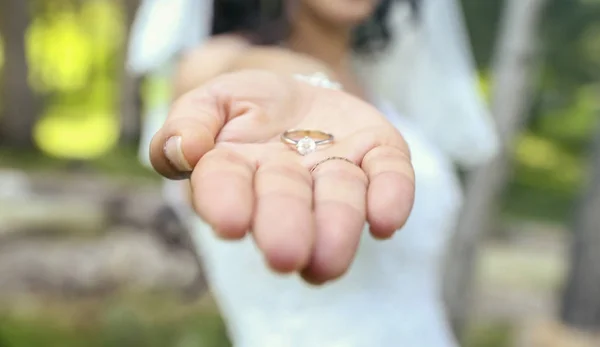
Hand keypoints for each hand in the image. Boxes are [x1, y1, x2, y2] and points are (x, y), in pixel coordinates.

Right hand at [150, 70, 414, 283]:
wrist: (297, 96)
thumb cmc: (246, 106)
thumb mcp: (210, 100)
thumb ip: (189, 121)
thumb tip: (187, 149)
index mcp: (236, 173)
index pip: (225, 188)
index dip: (226, 204)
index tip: (231, 224)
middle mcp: (288, 185)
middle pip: (288, 205)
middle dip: (287, 227)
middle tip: (286, 254)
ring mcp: (337, 172)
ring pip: (341, 202)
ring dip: (337, 226)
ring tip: (329, 260)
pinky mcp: (379, 156)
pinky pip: (391, 176)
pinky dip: (391, 197)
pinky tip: (386, 221)